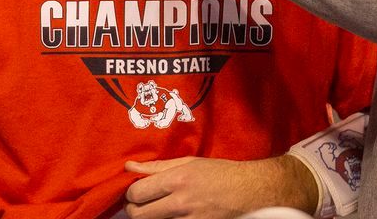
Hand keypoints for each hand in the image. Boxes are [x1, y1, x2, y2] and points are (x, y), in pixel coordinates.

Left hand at [123, 155, 317, 218]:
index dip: (131, 192)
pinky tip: (170, 214)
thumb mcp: (188, 162)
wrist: (247, 190)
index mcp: (177, 180)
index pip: (137, 193)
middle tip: (140, 203)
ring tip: (156, 208)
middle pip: (138, 215)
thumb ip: (156, 166)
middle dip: (134, 208)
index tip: (137, 190)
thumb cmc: (218, 172)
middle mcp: (180, 202)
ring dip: (149, 216)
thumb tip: (129, 167)